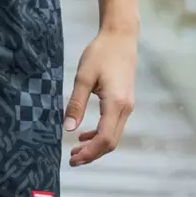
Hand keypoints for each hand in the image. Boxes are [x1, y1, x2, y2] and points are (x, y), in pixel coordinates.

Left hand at [65, 29, 136, 165]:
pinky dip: (100, 134)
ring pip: (113, 136)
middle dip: (92, 155)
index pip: (104, 139)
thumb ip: (76, 103)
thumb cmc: (101, 53)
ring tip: (76, 150)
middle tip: (71, 159)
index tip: (72, 159)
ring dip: (96, 146)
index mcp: (115, 104)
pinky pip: (114, 126)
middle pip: (111, 142)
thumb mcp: (84, 77)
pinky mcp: (125, 102)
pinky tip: (85, 135)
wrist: (120, 37)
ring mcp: (127, 106)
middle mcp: (125, 109)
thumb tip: (68, 128)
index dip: (89, 153)